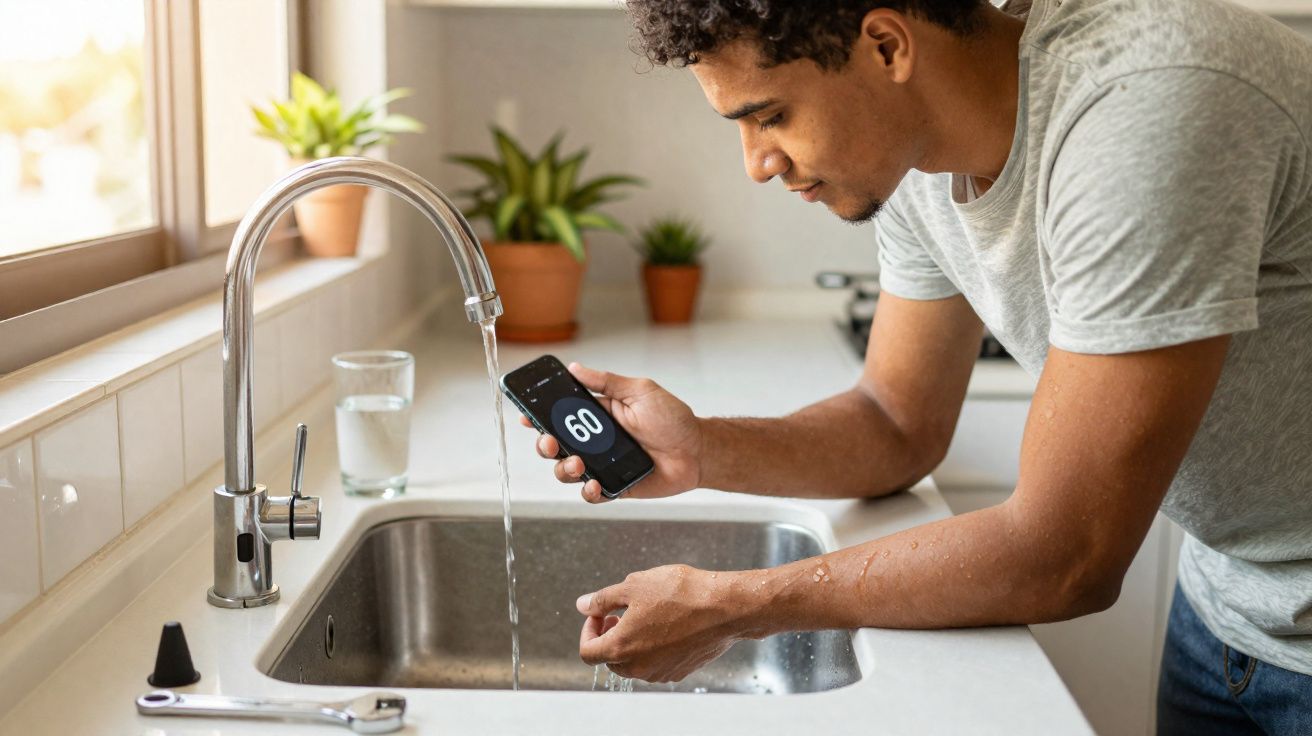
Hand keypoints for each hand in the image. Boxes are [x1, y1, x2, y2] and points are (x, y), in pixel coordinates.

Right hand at [520, 362, 702, 502]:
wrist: (697, 451)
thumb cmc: (673, 419)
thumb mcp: (640, 391)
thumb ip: (607, 382)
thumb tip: (575, 368)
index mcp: (598, 416)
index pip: (560, 415)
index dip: (539, 416)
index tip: (526, 415)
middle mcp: (596, 441)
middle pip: (556, 445)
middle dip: (545, 444)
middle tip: (551, 442)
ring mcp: (603, 465)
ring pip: (567, 471)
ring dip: (563, 469)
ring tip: (577, 464)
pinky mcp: (615, 486)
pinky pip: (591, 493)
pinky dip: (587, 491)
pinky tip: (593, 483)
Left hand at [576, 565, 745, 681]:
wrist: (725, 608)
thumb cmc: (681, 594)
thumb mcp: (634, 586)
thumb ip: (603, 599)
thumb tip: (583, 605)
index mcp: (621, 648)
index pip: (587, 651)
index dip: (588, 630)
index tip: (601, 613)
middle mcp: (638, 667)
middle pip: (610, 659)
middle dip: (610, 635)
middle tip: (621, 612)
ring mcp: (660, 672)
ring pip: (634, 662)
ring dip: (632, 642)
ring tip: (648, 615)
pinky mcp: (679, 671)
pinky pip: (656, 663)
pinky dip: (653, 648)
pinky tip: (667, 624)